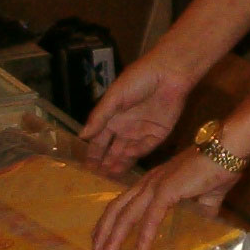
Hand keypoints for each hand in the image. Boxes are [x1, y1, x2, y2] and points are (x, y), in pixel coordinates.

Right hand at [79, 55, 194, 175]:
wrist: (168, 73)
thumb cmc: (137, 80)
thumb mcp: (114, 97)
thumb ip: (99, 117)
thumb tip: (82, 135)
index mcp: (113, 117)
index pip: (100, 140)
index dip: (93, 153)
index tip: (86, 166)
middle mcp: (126, 127)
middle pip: (113, 149)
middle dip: (105, 162)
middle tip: (98, 176)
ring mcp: (142, 131)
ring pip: (128, 152)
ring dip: (119, 162)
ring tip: (110, 174)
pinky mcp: (158, 133)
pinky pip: (146, 147)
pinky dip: (136, 153)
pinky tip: (126, 159)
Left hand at [91, 148, 237, 249]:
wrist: (228, 149)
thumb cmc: (218, 168)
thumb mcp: (206, 196)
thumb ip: (202, 209)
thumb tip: (207, 223)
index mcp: (153, 182)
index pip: (122, 204)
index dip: (109, 223)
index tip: (101, 241)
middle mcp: (148, 183)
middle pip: (116, 210)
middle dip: (103, 234)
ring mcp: (155, 185)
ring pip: (126, 215)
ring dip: (113, 239)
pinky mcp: (167, 190)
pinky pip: (150, 218)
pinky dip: (142, 237)